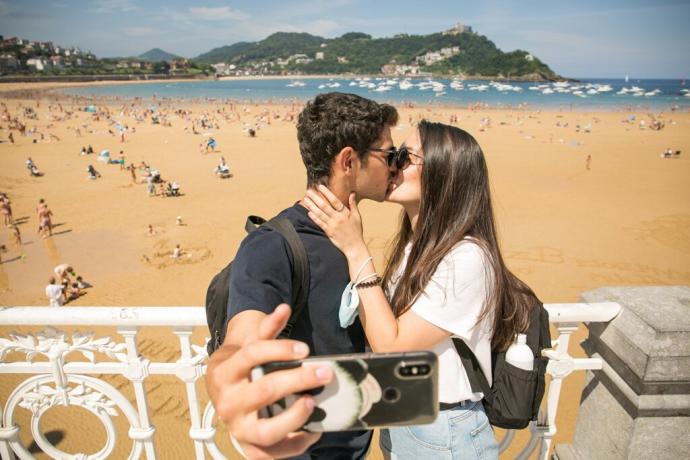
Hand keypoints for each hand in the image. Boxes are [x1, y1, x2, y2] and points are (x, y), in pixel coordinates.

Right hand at [206, 304, 333, 458]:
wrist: (223, 390)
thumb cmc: (242, 365)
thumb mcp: (249, 344)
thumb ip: (267, 328)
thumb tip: (284, 308)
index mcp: (226, 371)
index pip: (252, 355)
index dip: (280, 349)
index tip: (305, 348)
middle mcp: (228, 402)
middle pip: (265, 390)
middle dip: (299, 380)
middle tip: (325, 372)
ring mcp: (238, 428)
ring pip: (266, 430)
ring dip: (294, 417)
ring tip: (313, 402)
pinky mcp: (249, 447)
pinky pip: (272, 454)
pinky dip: (295, 445)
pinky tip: (313, 429)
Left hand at [304, 185, 366, 257]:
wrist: (354, 247)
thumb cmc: (356, 231)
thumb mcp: (357, 217)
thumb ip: (353, 204)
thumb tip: (352, 193)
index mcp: (345, 213)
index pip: (335, 201)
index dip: (327, 193)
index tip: (320, 187)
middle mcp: (338, 218)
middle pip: (324, 206)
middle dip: (315, 198)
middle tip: (308, 191)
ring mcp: (332, 226)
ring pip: (320, 214)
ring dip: (312, 206)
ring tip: (306, 200)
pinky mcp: (328, 232)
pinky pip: (320, 224)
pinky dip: (314, 218)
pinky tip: (309, 212)